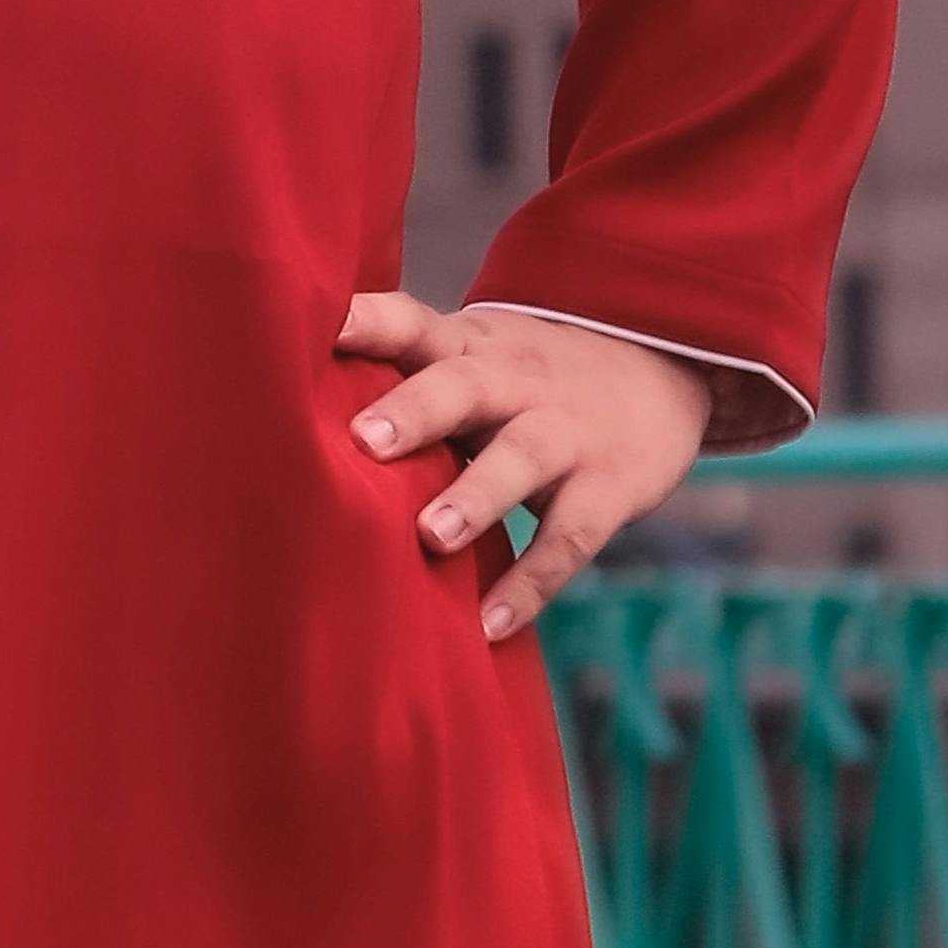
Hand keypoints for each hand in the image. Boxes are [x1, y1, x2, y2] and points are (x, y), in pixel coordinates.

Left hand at [333, 295, 712, 642]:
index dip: (366, 323)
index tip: (317, 328)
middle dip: (416, 410)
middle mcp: (513, 381)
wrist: (664, 366)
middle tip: (363, 440)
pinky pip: (569, 538)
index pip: (410, 323)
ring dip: (476, 496)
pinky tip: (490, 625)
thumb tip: (283, 424)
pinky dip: (530, 584)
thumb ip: (404, 382)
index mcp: (467, 346)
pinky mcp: (609, 487)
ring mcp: (565, 432)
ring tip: (431, 536)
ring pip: (520, 458)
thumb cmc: (527, 376)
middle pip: (463, 386)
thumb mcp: (475, 355)